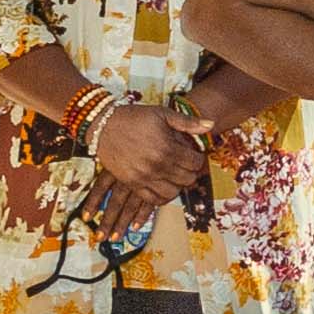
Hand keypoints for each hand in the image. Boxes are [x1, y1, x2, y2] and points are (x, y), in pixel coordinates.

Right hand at [90, 97, 206, 195]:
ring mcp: (143, 177)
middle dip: (191, 172)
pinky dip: (162, 197)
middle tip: (186, 165)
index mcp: (167, 148)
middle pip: (187, 179)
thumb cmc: (133, 117)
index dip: (198, 158)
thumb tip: (211, 125)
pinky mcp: (131, 183)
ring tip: (175, 176)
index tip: (194, 154)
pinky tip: (164, 188)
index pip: (195, 163)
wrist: (102, 125)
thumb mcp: (162, 114)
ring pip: (173, 193)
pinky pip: (153, 199)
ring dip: (178, 186)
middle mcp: (157, 166)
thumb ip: (187, 122)